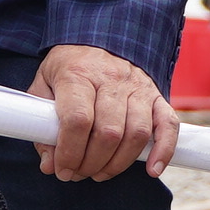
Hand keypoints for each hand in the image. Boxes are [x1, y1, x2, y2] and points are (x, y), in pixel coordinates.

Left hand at [36, 43, 179, 180]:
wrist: (99, 36)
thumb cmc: (68, 69)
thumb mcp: (43, 88)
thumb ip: (42, 127)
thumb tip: (51, 166)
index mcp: (77, 74)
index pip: (78, 120)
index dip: (70, 152)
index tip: (62, 169)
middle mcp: (111, 78)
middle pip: (108, 132)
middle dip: (91, 163)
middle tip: (78, 173)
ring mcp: (137, 86)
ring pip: (137, 133)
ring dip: (118, 164)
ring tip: (99, 172)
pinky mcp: (156, 95)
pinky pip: (168, 125)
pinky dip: (164, 151)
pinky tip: (152, 169)